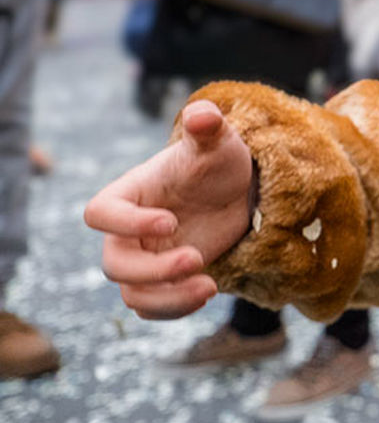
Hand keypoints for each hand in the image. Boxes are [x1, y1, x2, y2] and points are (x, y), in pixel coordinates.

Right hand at [84, 100, 253, 319]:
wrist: (235, 191)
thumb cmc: (216, 161)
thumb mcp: (217, 142)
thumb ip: (207, 127)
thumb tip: (203, 114)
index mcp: (129, 194)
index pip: (100, 213)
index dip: (127, 223)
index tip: (170, 220)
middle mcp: (128, 231)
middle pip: (114, 264)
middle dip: (153, 270)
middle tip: (198, 258)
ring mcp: (145, 258)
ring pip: (132, 294)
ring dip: (168, 299)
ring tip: (209, 287)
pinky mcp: (164, 280)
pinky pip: (153, 307)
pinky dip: (176, 308)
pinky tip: (209, 291)